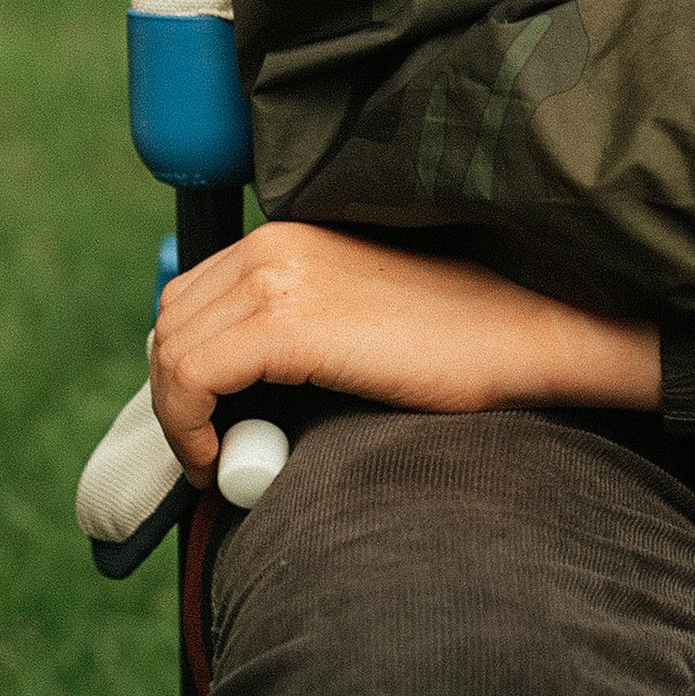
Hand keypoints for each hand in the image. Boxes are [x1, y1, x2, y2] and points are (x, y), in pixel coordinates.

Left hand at [148, 221, 659, 471]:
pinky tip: (218, 461)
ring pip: (172, 351)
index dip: (187, 367)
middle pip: (172, 322)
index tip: (209, 421)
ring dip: (180, 414)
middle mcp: (273, 243)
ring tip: (218, 460)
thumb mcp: (358, 315)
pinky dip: (187, 426)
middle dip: (177, 392)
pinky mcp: (285, 322)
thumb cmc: (457, 343)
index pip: (192, 297)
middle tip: (210, 448)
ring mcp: (276, 277)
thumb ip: (300, 323)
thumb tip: (241, 381)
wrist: (522, 339)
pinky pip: (192, 378)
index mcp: (290, 235)